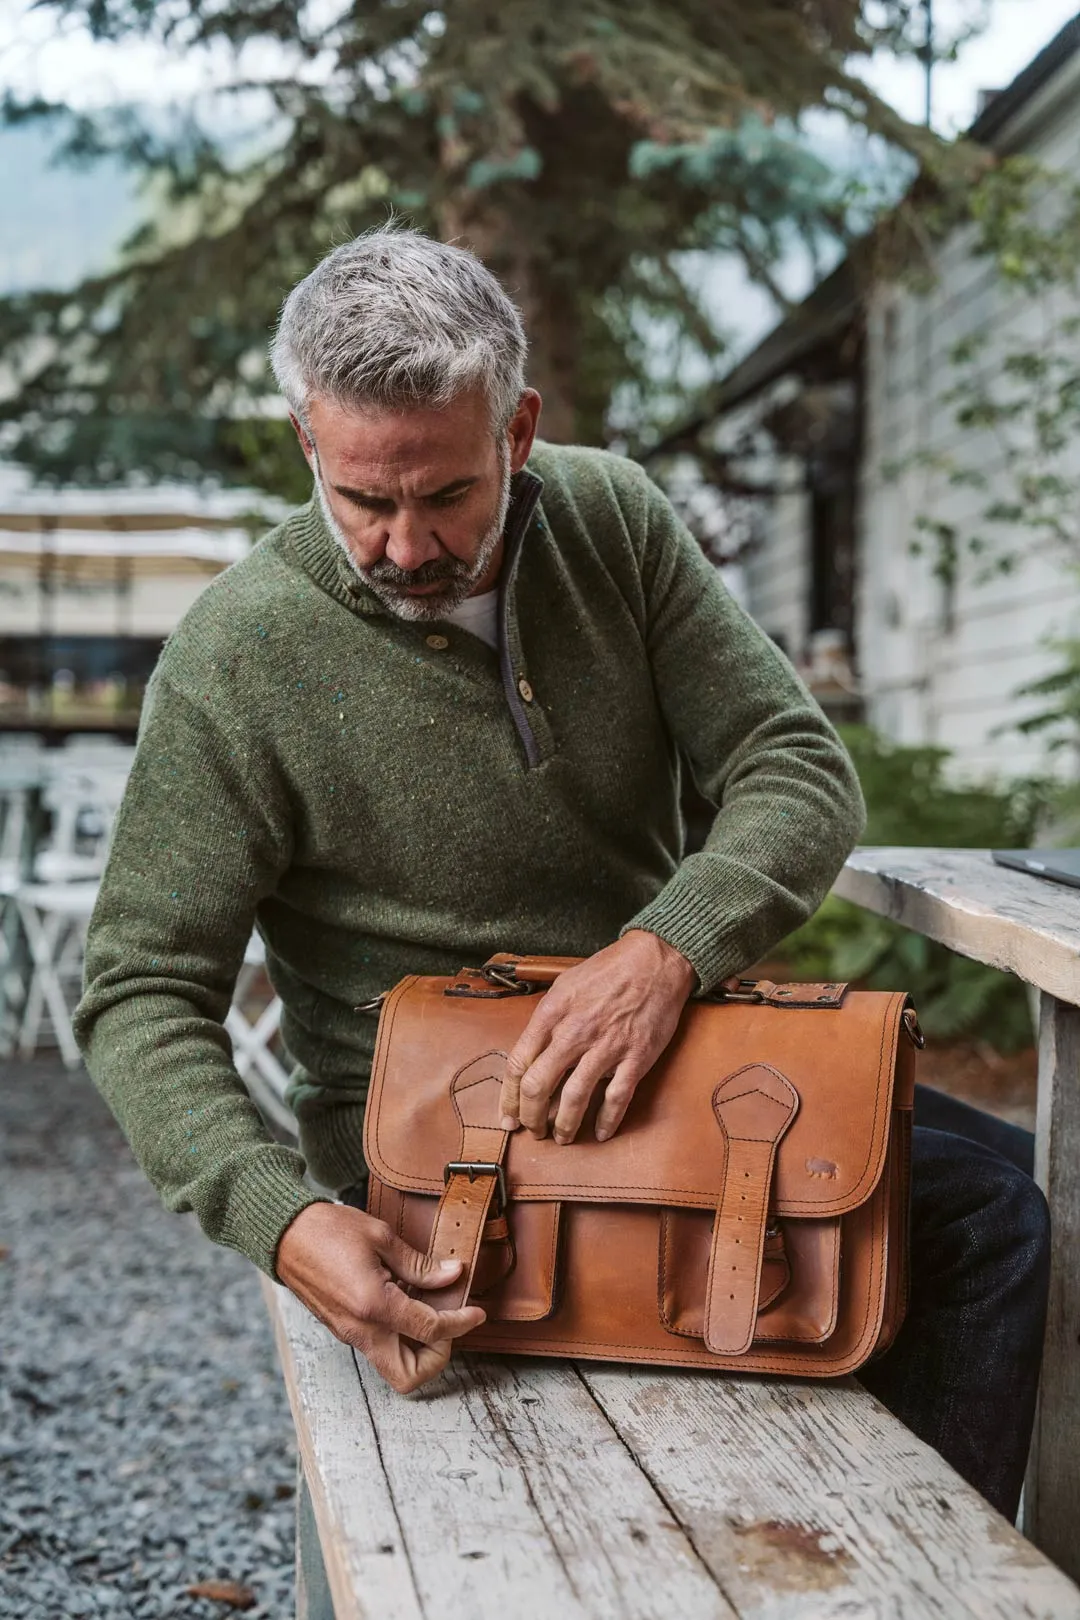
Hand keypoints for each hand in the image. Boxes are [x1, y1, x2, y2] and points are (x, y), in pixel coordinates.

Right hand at [275, 1202, 485, 1392]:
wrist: (285, 1235)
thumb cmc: (328, 1230)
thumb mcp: (381, 1237)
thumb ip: (420, 1264)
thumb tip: (452, 1276)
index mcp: (374, 1306)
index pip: (431, 1330)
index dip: (461, 1323)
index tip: (476, 1312)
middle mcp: (361, 1330)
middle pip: (410, 1376)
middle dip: (438, 1356)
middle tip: (448, 1323)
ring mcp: (350, 1334)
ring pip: (394, 1368)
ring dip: (419, 1349)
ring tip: (428, 1309)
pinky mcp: (344, 1330)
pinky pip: (380, 1348)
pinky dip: (401, 1336)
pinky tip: (406, 1302)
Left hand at [499, 930, 696, 1144]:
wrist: (653, 961)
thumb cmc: (607, 971)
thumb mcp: (564, 985)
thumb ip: (545, 1019)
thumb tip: (530, 1054)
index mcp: (552, 1014)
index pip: (518, 1064)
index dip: (509, 1097)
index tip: (508, 1116)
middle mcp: (574, 1032)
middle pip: (539, 1086)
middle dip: (531, 1117)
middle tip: (533, 1129)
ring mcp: (606, 1047)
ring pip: (574, 1098)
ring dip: (564, 1125)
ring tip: (562, 1137)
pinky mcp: (635, 1057)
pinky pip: (616, 1097)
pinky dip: (607, 1120)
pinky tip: (601, 1132)